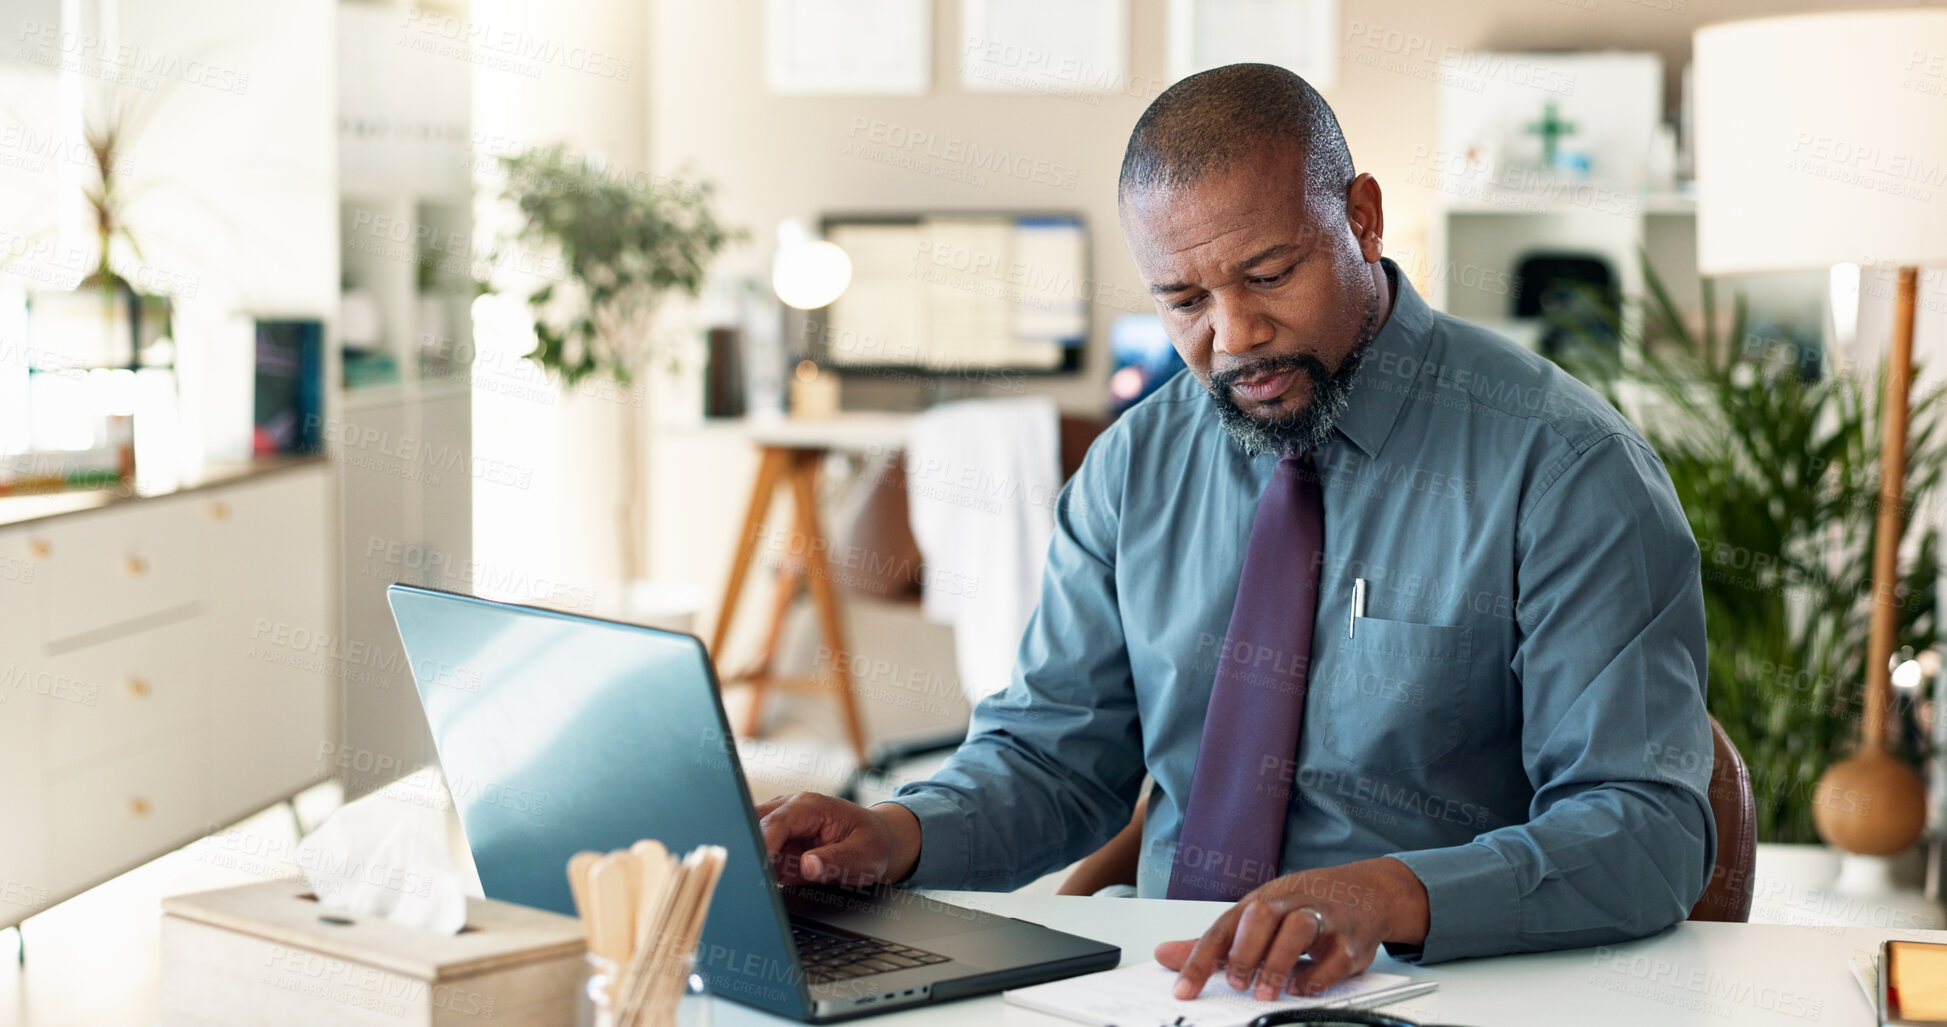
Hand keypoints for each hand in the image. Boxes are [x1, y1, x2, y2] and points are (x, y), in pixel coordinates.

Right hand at [754, 792, 922, 886]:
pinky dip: (753, 872)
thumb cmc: (872, 843)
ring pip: (748, 840)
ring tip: (750, 886)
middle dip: (746, 849)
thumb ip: (837, 859)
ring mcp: (779, 829)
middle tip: (748, 879)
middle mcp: (788, 812)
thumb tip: (808, 865)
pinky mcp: (776, 848)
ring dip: (747, 861)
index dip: (764, 844)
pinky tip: (756, 888)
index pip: (776, 822)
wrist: (876, 841)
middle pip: (753, 825)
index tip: (760, 869)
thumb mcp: (865, 855)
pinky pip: (755, 858)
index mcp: (809, 807)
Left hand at [1156, 857, 1428, 1000]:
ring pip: (1299, 927)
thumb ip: (1216, 942)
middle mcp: (1291, 903)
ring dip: (1278, 961)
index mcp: (1262, 900)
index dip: (1199, 958)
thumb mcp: (1256, 916)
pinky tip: (1301, 987)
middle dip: (1244, 951)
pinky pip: (1336, 956)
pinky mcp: (1352, 939)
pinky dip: (1317, 975)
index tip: (1184, 990)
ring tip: (1266, 991)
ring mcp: (1324, 918)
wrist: (1367, 890)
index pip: (1223, 926)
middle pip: (1261, 914)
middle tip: (1235, 982)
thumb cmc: (1305, 903)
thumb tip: (1166, 955)